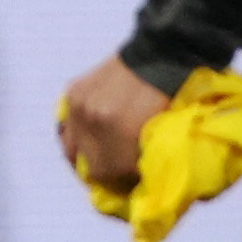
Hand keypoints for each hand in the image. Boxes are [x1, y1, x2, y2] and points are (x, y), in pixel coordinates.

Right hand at [55, 54, 165, 194]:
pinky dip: (78, 137)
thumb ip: (148, 158)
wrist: (164, 54)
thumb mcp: (166, 132)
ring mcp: (82, 107)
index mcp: (123, 132)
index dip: (121, 185)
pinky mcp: (74, 94)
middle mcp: (96, 121)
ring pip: (73, 149)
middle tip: (119, 174)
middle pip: (91, 166)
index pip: (110, 175)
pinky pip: (67, 127)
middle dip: (106, 173)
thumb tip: (140, 181)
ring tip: (100, 159)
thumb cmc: (174, 96)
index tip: (131, 187)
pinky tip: (89, 140)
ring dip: (87, 158)